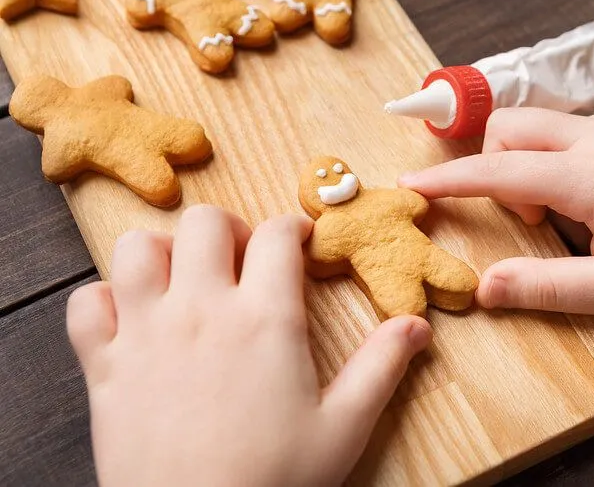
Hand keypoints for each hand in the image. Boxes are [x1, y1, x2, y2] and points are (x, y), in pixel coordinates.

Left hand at [67, 205, 431, 486]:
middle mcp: (202, 311)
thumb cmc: (275, 480)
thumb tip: (417, 325)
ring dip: (161, 253)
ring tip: (183, 280)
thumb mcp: (345, 427)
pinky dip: (104, 300)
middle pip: (204, 223)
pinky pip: (85, 304)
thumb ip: (382, 367)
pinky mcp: (104, 366)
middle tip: (241, 259)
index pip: (278, 236)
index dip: (292, 228)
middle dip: (228, 229)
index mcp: (266, 320)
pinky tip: (130, 320)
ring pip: (137, 249)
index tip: (297, 240)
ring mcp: (146, 333)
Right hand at [400, 108, 593, 315]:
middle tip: (524, 218)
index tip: (409, 184)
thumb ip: (546, 287)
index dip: (447, 180)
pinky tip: (578, 196)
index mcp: (592, 178)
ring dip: (521, 162)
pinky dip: (547, 158)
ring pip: (532, 122)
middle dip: (491, 167)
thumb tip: (484, 288)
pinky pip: (560, 128)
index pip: (497, 169)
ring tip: (554, 212)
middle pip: (507, 127)